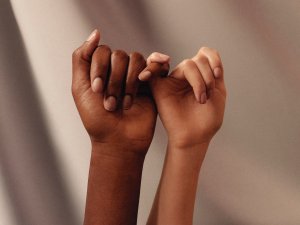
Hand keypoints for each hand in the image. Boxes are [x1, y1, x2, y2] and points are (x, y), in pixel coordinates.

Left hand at [72, 30, 168, 152]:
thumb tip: (96, 33)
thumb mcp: (79, 88)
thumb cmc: (97, 119)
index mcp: (101, 70)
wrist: (118, 141)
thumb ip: (81, 58)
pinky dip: (151, 69)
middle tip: (110, 104)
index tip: (97, 90)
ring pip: (136, 60)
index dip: (100, 68)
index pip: (102, 51)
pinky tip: (145, 81)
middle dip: (114, 81)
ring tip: (125, 104)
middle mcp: (118, 70)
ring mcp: (136, 76)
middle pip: (120, 56)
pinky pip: (155, 65)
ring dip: (129, 83)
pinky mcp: (151, 84)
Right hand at [140, 47, 225, 147]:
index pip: (205, 54)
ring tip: (201, 99)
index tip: (218, 75)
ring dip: (199, 80)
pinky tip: (162, 62)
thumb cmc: (208, 119)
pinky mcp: (159, 87)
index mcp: (201, 75)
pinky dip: (154, 63)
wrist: (195, 137)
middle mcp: (187, 76)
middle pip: (198, 60)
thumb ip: (214, 71)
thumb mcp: (218, 92)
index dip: (213, 59)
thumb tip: (202, 53)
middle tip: (208, 96)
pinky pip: (153, 69)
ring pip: (187, 65)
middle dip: (208, 77)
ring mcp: (173, 80)